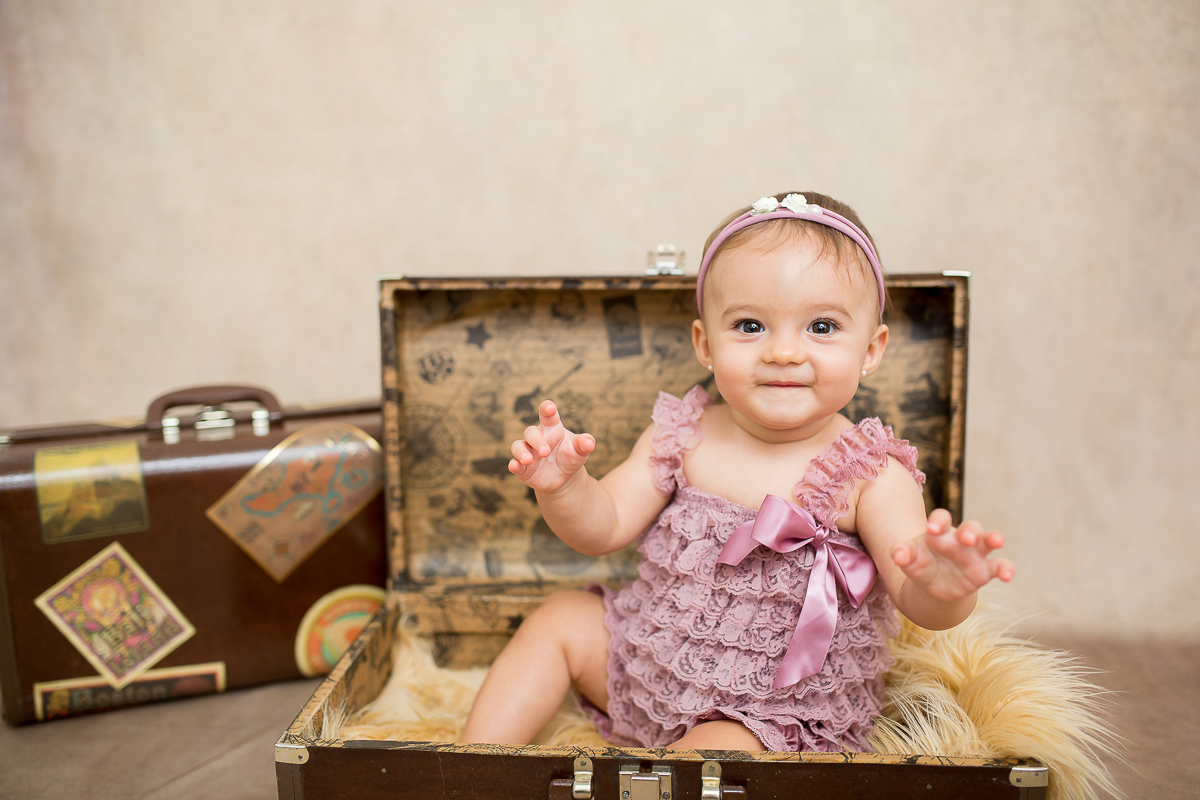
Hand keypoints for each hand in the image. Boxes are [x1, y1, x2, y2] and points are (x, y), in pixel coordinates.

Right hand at [508, 400, 595, 492]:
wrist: (564, 477)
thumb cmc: (571, 457)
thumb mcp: (580, 450)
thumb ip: (585, 444)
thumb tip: (589, 444)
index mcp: (552, 428)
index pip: (547, 415)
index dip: (547, 409)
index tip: (550, 407)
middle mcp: (537, 438)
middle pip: (530, 432)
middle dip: (537, 441)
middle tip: (546, 451)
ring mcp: (528, 452)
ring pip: (518, 446)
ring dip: (521, 452)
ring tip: (528, 460)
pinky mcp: (522, 467)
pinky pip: (514, 463)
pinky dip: (513, 464)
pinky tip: (514, 466)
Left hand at [890, 509, 1013, 603]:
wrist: (933, 585)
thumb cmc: (921, 564)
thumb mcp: (910, 560)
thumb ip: (903, 554)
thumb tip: (897, 555)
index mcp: (940, 531)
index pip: (942, 518)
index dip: (939, 521)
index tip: (932, 529)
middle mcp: (960, 538)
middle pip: (970, 526)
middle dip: (969, 530)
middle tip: (965, 538)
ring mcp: (975, 553)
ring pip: (988, 540)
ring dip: (994, 538)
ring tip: (997, 541)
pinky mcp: (986, 570)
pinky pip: (1000, 565)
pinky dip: (1006, 569)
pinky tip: (1008, 576)